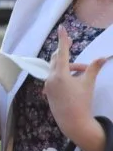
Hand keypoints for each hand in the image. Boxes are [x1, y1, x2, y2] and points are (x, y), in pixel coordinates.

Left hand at [44, 25, 106, 143]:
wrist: (73, 122)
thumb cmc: (82, 102)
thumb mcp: (88, 84)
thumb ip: (93, 69)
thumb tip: (103, 57)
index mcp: (60, 75)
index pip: (61, 52)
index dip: (63, 40)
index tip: (62, 29)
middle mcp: (50, 78)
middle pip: (56, 59)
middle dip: (66, 54)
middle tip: (74, 48)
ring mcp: (47, 85)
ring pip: (56, 69)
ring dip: (69, 67)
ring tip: (83, 72)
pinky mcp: (47, 90)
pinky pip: (54, 77)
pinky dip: (64, 75)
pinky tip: (74, 80)